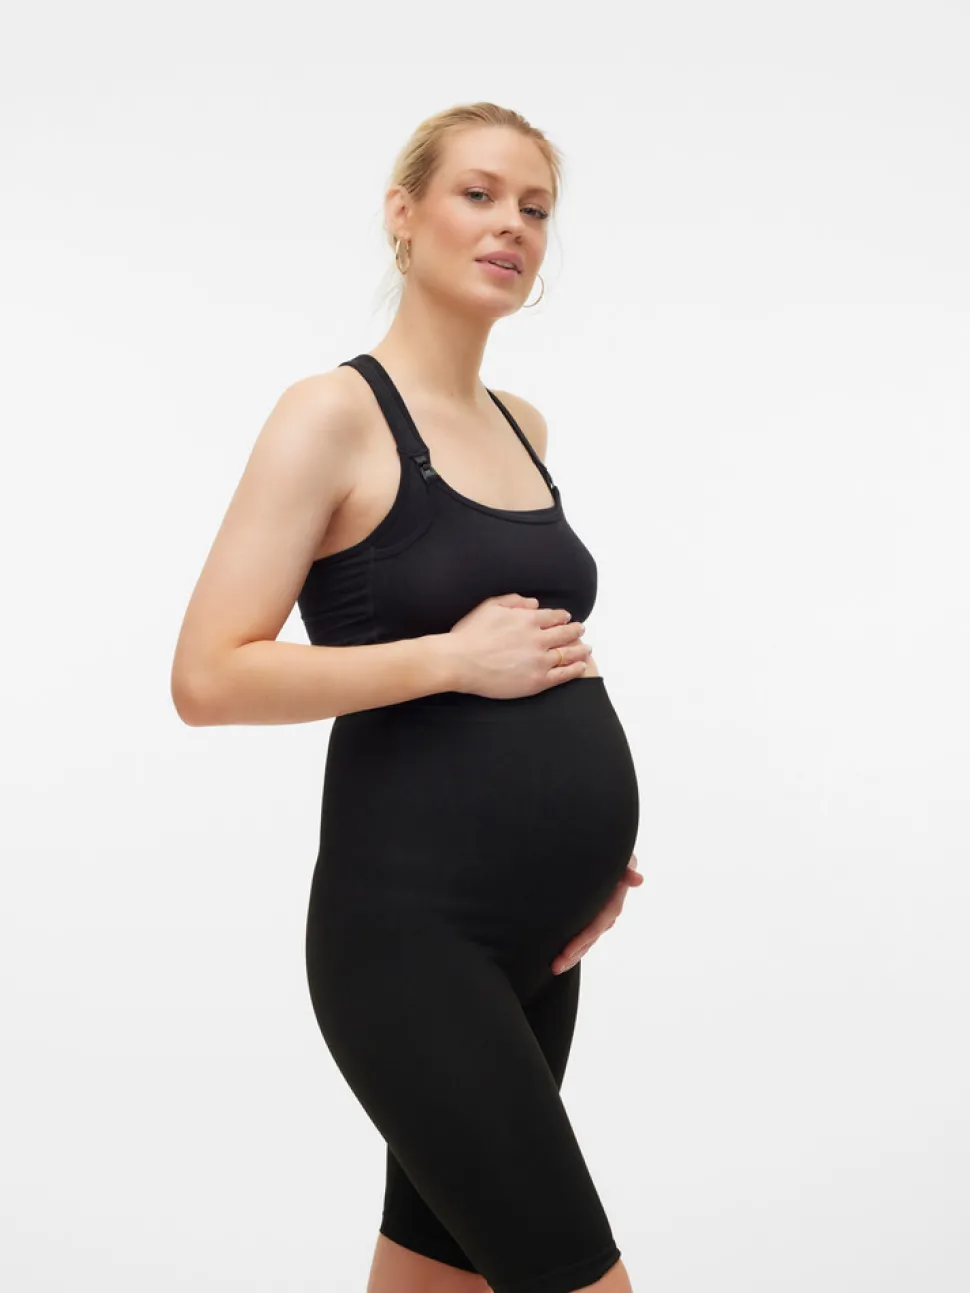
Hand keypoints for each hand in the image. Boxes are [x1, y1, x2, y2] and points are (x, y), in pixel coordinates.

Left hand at [551, 853, 642, 974]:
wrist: (608, 850)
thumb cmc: (612, 851)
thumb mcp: (620, 857)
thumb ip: (626, 868)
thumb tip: (637, 879)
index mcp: (613, 899)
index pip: (598, 923)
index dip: (583, 938)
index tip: (566, 951)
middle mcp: (609, 911)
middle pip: (591, 937)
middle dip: (574, 952)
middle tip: (555, 966)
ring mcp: (601, 914)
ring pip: (588, 939)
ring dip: (573, 954)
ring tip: (555, 967)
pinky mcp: (593, 913)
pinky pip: (585, 933)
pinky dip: (576, 945)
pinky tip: (563, 956)